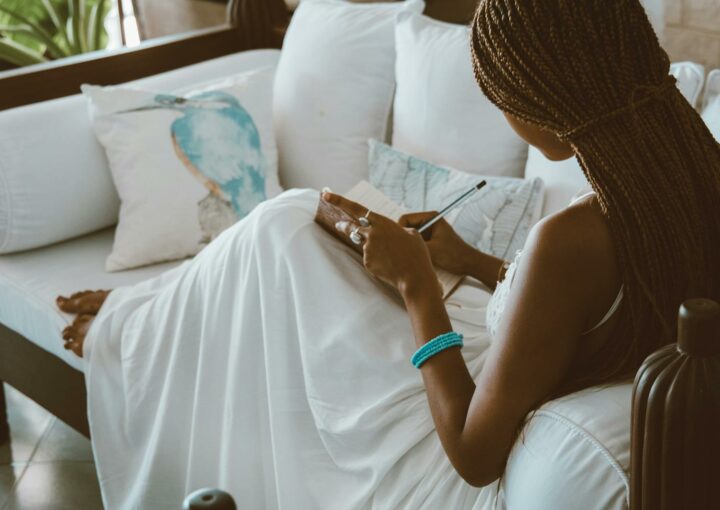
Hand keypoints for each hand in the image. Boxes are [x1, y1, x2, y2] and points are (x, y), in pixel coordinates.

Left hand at [322, 192, 440, 297]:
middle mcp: (372, 234)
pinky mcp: (367, 263)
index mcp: (383, 223)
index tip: (325, 195)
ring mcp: (368, 249)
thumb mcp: (412, 234)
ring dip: (373, 248)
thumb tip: (392, 231)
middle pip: (352, 227)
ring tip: (390, 255)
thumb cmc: (416, 254)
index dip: (340, 201)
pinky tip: (390, 266)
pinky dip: (378, 261)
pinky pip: (370, 259)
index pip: (357, 209)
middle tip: (338, 224)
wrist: (414, 276)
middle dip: (344, 225)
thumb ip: (397, 229)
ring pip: (366, 245)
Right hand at [398, 212, 475, 275]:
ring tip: (411, 256)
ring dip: (409, 245)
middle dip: (404, 238)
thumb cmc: (454, 255)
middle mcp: (429, 221)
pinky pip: (415, 242)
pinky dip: (414, 249)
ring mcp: (428, 231)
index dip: (400, 231)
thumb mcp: (431, 250)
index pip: (405, 219)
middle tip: (403, 252)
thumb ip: (414, 245)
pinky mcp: (429, 240)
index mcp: (431, 217)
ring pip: (410, 236)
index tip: (400, 245)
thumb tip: (397, 245)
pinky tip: (417, 258)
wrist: (469, 264)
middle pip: (406, 227)